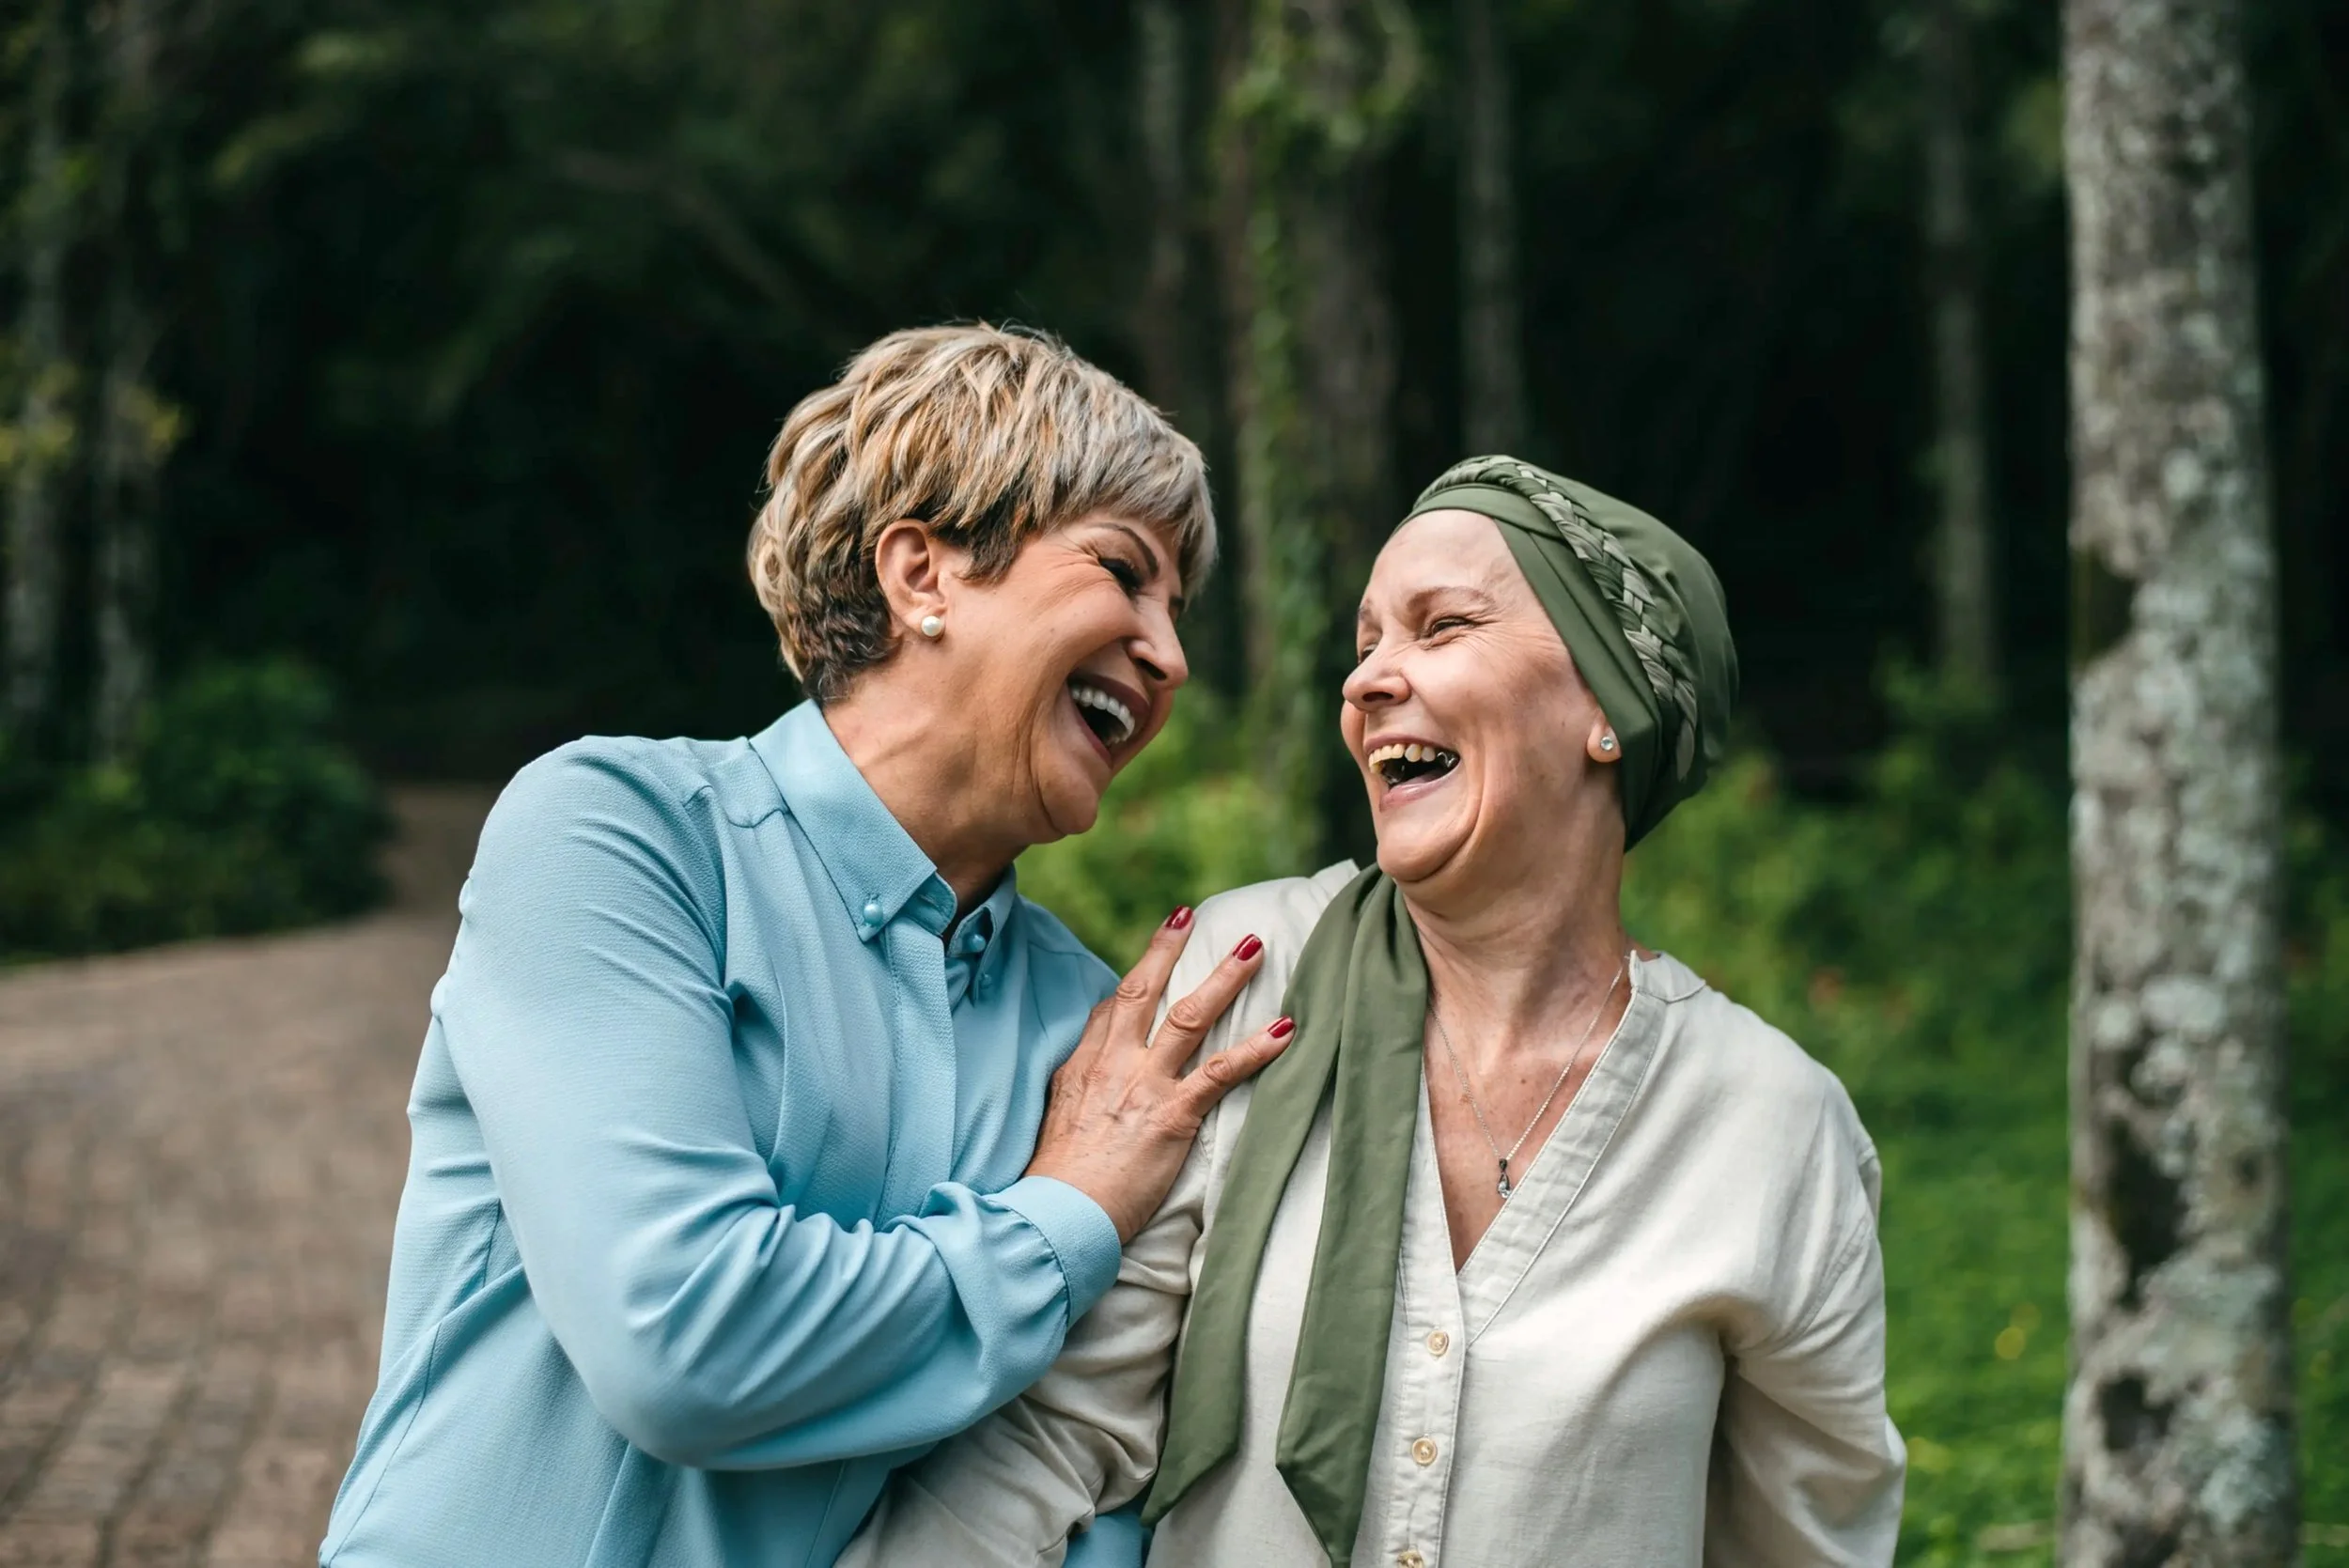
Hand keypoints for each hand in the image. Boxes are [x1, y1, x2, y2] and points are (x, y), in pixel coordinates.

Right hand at [1025, 908, 1293, 1241]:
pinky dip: (1256, 1048)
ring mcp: (1143, 1086)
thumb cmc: (1055, 1186)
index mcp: (1080, 1068)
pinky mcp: (1171, 1116)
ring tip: (1253, 948)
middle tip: (1188, 913)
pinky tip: (1284, 1029)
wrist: (1055, 1215)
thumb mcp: (1055, 1126)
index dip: (1133, 983)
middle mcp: (1112, 1065)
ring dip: (1225, 979)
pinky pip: (1220, 1072)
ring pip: (1188, 1017)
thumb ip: (1076, 1099)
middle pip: (1142, 992)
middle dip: (1167, 949)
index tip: (1153, 961)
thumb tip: (1088, 1095)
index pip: (1109, 1011)